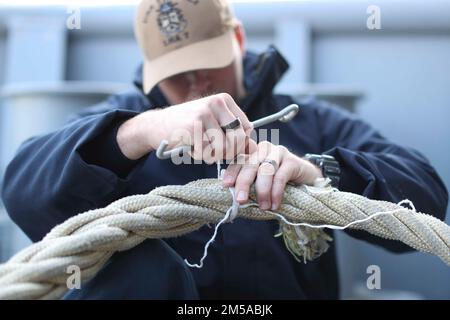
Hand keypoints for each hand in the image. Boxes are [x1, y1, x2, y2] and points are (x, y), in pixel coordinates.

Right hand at [117, 93, 252, 161]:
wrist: (156, 125)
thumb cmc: (188, 127)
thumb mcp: (213, 125)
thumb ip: (234, 135)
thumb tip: (255, 148)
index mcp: (224, 100)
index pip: (247, 128)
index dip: (241, 144)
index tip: (229, 149)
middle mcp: (216, 103)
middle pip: (239, 139)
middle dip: (229, 153)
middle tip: (215, 154)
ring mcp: (203, 114)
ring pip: (223, 148)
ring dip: (213, 156)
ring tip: (202, 149)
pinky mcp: (192, 127)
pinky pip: (206, 152)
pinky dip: (199, 155)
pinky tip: (191, 148)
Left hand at [222, 141, 323, 210]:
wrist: (305, 179)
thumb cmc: (278, 181)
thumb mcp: (260, 181)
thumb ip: (249, 183)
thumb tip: (234, 197)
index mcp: (252, 152)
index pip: (239, 161)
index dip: (232, 172)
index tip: (227, 184)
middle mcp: (263, 149)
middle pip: (250, 164)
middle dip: (244, 183)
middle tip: (241, 200)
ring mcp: (278, 152)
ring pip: (265, 171)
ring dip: (262, 191)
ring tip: (263, 207)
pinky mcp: (292, 160)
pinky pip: (281, 177)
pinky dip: (276, 192)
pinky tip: (275, 204)